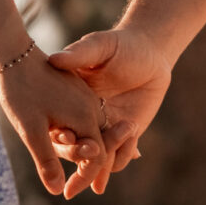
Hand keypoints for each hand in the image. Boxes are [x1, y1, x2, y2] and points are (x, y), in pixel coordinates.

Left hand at [0, 46, 135, 195]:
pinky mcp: (76, 90)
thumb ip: (47, 160)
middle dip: (88, 164)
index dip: (85, 176)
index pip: (97, 156)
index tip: (69, 194)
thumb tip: (57, 191)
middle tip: (80, 186)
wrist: (14, 53)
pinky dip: (79, 132)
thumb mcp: (31, 129)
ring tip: (76, 167)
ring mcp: (85, 96)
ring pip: (91, 130)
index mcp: (85, 117)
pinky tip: (65, 139)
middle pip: (98, 143)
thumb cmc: (20, 91)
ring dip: (84, 148)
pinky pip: (84, 117)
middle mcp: (91, 106)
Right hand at [48, 27, 171, 196]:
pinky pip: (119, 157)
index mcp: (69, 102)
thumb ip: (79, 53)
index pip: (58, 127)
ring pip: (97, 159)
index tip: (66, 135)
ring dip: (107, 157)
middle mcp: (82, 120)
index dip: (60, 135)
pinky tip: (134, 147)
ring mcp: (103, 130)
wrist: (150, 53)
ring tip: (127, 128)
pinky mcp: (124, 135)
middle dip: (81, 157)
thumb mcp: (99, 45)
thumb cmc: (120, 45)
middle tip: (94, 150)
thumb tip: (55, 59)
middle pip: (73, 151)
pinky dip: (124, 156)